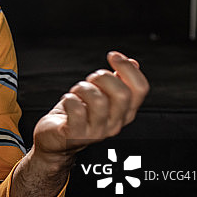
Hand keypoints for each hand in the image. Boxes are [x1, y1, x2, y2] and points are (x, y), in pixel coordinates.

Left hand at [31, 51, 149, 163]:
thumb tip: (133, 63)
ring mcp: (96, 131)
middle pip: (122, 94)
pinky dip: (69, 99)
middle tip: (91, 80)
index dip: (128, 68)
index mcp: (124, 112)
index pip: (140, 89)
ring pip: (98, 100)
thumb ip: (118, 82)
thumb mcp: (101, 96)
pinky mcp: (76, 134)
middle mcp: (114, 124)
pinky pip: (76, 110)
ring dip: (82, 88)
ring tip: (76, 93)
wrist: (56, 139)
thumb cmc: (76, 115)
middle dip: (103, 78)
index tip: (113, 56)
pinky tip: (68, 101)